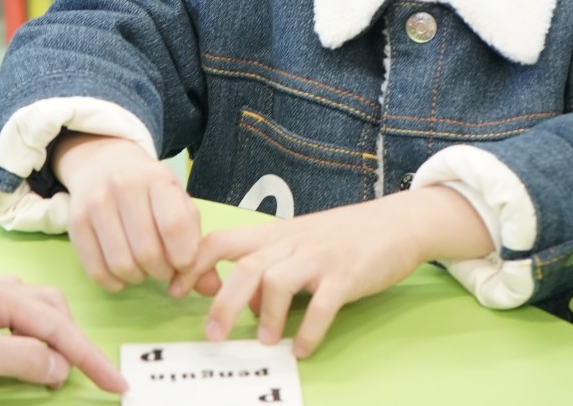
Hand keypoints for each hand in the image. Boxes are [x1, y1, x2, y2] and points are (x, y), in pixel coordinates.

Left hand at [0, 273, 127, 392]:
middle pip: (54, 309)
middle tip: (85, 379)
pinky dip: (34, 339)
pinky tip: (27, 358)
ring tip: (56, 373)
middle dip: (74, 343)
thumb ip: (16, 357)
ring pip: (38, 312)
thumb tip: (59, 367)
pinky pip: (18, 320)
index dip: (89, 356)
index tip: (116, 384)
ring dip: (54, 339)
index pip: (56, 325)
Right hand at [53, 133, 200, 290]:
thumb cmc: (151, 193)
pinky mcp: (75, 222)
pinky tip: (123, 276)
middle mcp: (124, 186)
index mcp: (158, 178)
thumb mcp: (179, 206)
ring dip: (138, 278)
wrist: (104, 164)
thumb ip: (198, 246)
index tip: (184, 264)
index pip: (174, 226)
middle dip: (161, 271)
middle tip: (164, 269)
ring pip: (121, 264)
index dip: (183, 257)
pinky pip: (95, 270)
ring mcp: (96, 202)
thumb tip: (212, 289)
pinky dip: (113, 283)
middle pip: (147, 251)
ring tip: (144, 270)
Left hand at [168, 187, 491, 357]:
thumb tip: (247, 307)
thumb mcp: (300, 247)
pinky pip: (322, 303)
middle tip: (212, 335)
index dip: (193, 265)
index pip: (221, 241)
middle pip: (244, 268)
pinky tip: (302, 348)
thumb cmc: (344, 237)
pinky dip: (309, 330)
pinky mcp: (346, 274)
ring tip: (266, 342)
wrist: (397, 223)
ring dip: (267, 317)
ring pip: (277, 280)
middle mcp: (292, 243)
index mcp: (275, 235)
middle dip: (222, 303)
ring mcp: (319, 257)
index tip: (175, 290)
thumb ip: (270, 271)